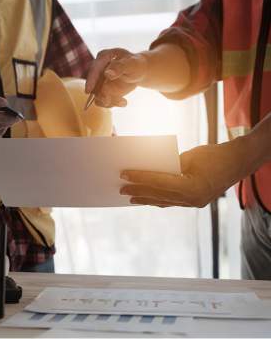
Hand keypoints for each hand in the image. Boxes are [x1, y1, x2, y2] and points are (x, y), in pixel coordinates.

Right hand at [85, 48, 147, 107]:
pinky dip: (112, 103)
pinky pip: (102, 101)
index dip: (91, 80)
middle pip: (93, 84)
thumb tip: (107, 73)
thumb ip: (120, 67)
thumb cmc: (135, 65)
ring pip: (98, 95)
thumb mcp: (131, 64)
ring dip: (110, 101)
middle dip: (101, 95)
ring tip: (123, 102)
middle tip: (110, 101)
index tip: (88, 91)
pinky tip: (123, 101)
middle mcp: (98, 69)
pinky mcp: (102, 91)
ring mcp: (99, 81)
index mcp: (103, 57)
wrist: (139, 72)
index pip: (94, 68)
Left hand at [120, 138, 248, 207]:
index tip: (124, 174)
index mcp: (192, 188)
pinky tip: (148, 198)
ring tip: (130, 197)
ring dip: (146, 198)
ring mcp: (193, 203)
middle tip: (121, 189)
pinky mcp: (194, 201)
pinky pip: (171, 202)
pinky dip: (158, 199)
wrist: (238, 162)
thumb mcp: (190, 157)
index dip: (140, 177)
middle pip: (158, 195)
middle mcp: (192, 200)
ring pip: (164, 201)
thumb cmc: (215, 155)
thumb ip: (170, 166)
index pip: (159, 183)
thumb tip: (150, 169)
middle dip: (138, 191)